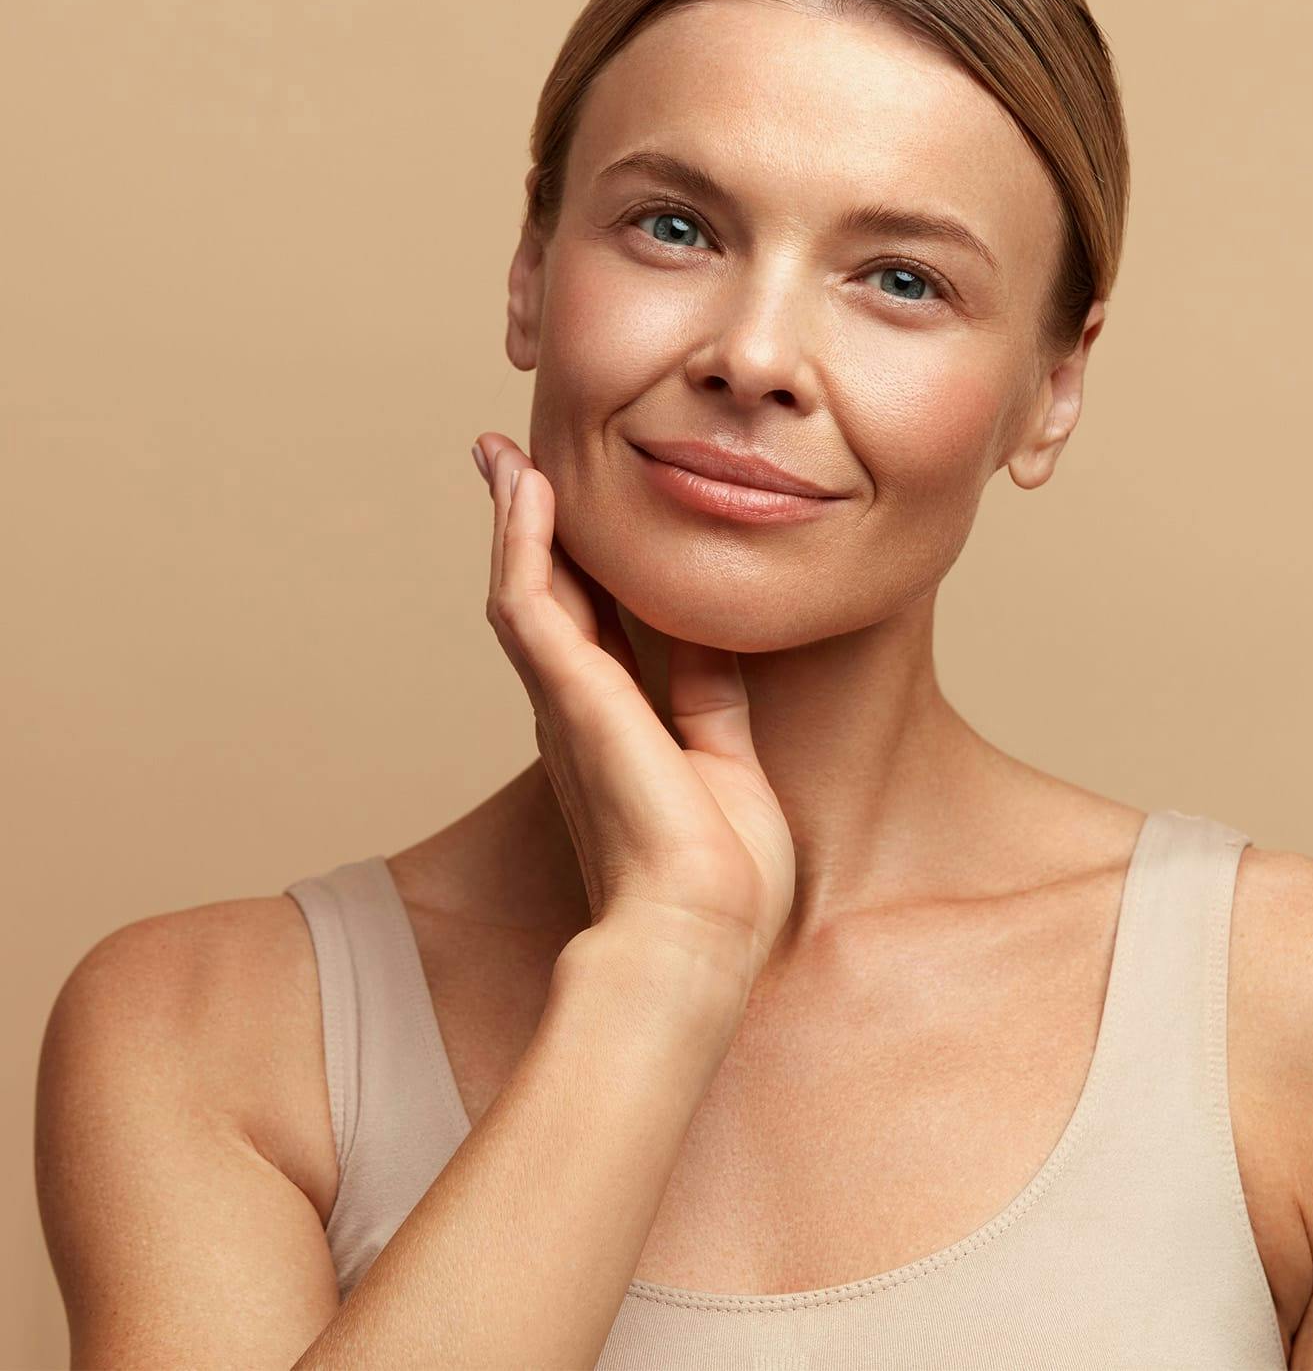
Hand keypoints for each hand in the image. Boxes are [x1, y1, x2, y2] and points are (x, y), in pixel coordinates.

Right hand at [471, 434, 795, 984]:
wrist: (702, 937)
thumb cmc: (720, 877)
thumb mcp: (725, 757)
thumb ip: (709, 693)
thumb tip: (710, 633)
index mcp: (612, 725)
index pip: (587, 623)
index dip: (575, 563)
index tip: (573, 511)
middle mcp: (575, 707)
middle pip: (541, 595)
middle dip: (526, 528)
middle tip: (509, 462)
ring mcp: (566, 701)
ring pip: (522, 587)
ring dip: (514, 518)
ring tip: (506, 457)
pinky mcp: (570, 697)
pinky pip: (530, 601)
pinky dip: (525, 541)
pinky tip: (530, 489)